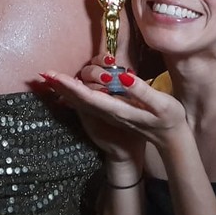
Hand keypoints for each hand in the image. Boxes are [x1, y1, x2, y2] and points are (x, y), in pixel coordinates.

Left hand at [42, 55, 187, 152]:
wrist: (170, 141)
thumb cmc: (169, 120)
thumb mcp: (161, 105)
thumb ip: (141, 90)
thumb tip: (122, 76)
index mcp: (119, 109)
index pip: (89, 96)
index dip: (71, 85)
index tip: (55, 76)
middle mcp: (110, 113)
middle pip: (80, 98)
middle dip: (62, 86)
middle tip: (45, 73)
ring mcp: (109, 115)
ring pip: (82, 102)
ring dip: (65, 90)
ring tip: (50, 79)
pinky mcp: (111, 115)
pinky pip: (87, 105)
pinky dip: (74, 96)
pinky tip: (67, 90)